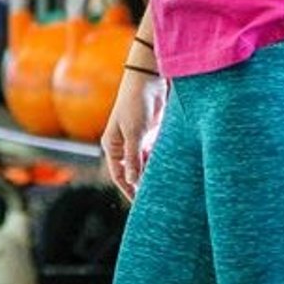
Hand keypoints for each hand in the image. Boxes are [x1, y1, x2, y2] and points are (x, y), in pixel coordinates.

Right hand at [98, 66, 164, 199]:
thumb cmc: (135, 103)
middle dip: (142, 183)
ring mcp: (138, 140)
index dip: (129, 189)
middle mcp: (124, 145)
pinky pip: (156, 154)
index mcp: (113, 145)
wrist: (149, 80)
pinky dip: (161, 162)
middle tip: (156, 199)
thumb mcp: (134, 132)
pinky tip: (171, 170)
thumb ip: (134, 158)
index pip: (119, 174)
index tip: (140, 203)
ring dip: (154, 173)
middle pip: (133, 171)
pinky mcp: (151, 134)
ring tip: (166, 187)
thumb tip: (133, 181)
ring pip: (146, 163)